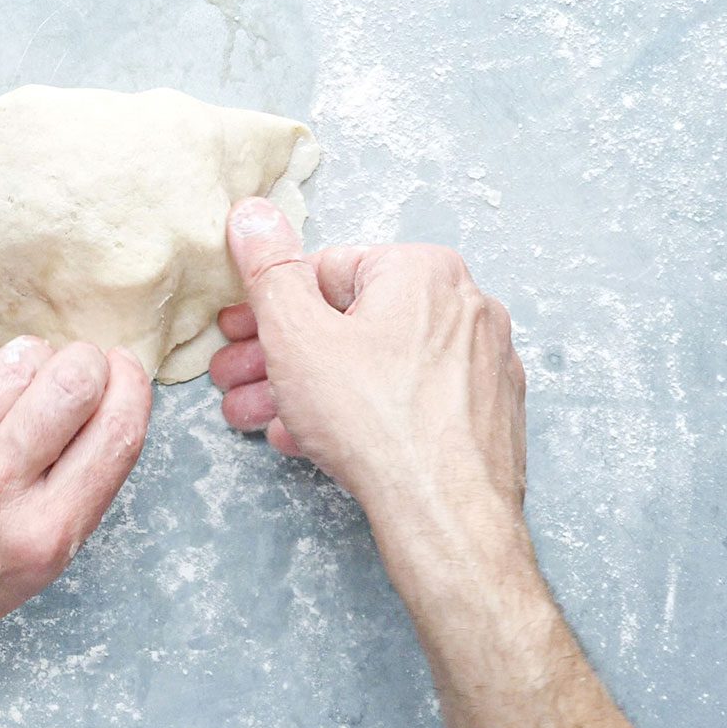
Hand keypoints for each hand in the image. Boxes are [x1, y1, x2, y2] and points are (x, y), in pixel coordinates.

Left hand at [0, 338, 151, 687]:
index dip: (133, 387)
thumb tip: (111, 398)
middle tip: (78, 373)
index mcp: (39, 538)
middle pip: (71, 382)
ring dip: (32, 363)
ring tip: (21, 390)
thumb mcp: (31, 570)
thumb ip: (75, 492)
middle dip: (86, 363)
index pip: (115, 433)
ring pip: (16, 360)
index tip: (128, 371)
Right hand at [208, 198, 527, 583]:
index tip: (238, 335)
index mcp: (422, 270)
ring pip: (377, 365)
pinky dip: (364, 413)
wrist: (446, 513)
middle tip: (238, 382)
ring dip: (311, 389)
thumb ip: (270, 269)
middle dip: (282, 356)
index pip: (326, 270)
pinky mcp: (488, 413)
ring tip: (262, 421)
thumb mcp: (297, 334)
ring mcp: (482, 363)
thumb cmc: (375, 421)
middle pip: (351, 322)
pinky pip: (411, 399)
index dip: (269, 307)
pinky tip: (317, 440)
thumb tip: (253, 214)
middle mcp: (465, 305)